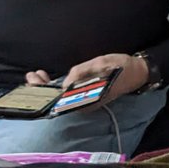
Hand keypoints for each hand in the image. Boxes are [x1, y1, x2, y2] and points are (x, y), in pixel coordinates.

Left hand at [25, 53, 149, 104]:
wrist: (137, 72)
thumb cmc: (121, 67)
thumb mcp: (102, 63)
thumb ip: (82, 72)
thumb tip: (64, 83)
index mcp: (88, 98)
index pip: (60, 99)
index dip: (44, 91)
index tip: (35, 81)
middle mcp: (84, 104)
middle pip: (56, 101)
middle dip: (41, 89)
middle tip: (31, 75)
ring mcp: (84, 101)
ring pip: (59, 98)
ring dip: (46, 88)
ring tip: (36, 75)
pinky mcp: (85, 96)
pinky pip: (65, 95)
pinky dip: (55, 87)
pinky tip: (47, 79)